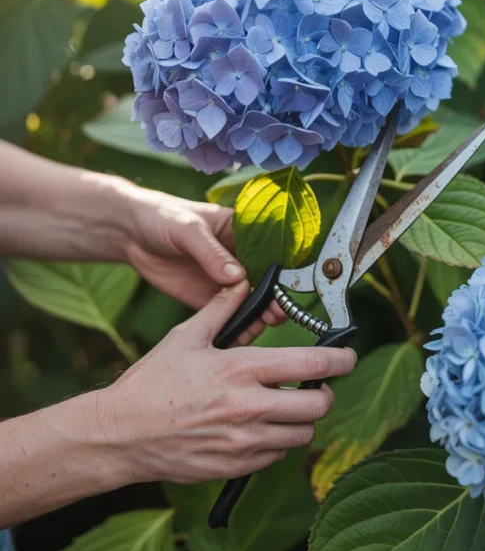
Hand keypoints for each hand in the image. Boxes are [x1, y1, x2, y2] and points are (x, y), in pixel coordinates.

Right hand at [99, 281, 355, 484]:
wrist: (122, 435)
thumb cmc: (152, 382)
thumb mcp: (185, 337)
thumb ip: (221, 309)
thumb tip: (242, 282)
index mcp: (239, 369)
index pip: (310, 364)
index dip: (340, 360)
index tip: (348, 356)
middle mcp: (248, 407)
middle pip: (318, 406)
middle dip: (325, 393)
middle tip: (317, 385)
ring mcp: (243, 441)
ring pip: (302, 435)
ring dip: (303, 420)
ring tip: (287, 406)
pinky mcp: (236, 466)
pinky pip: (277, 456)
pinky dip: (279, 441)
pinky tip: (261, 426)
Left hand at [119, 184, 282, 336]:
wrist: (131, 233)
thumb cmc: (163, 217)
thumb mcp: (188, 229)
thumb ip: (212, 253)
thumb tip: (238, 276)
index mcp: (241, 231)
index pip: (270, 250)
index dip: (282, 269)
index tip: (287, 286)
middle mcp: (238, 257)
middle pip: (265, 280)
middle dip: (274, 297)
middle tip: (276, 312)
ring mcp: (224, 280)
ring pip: (250, 301)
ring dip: (258, 314)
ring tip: (261, 325)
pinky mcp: (207, 298)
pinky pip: (227, 315)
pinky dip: (237, 325)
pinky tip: (242, 334)